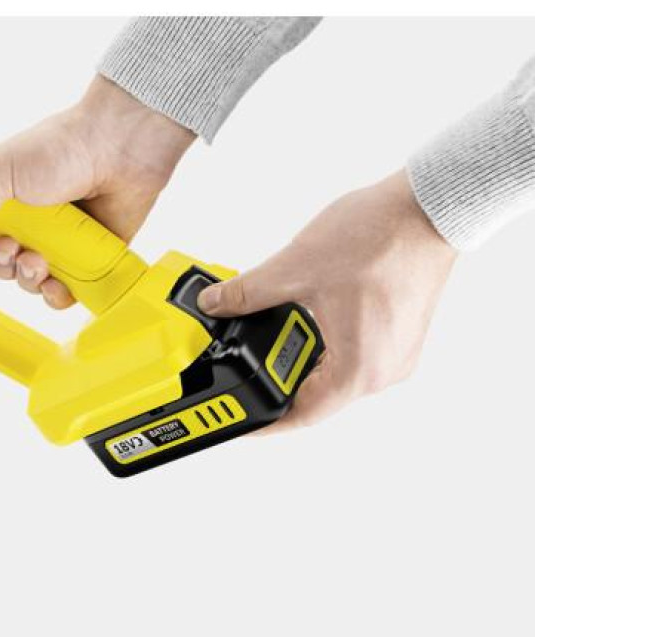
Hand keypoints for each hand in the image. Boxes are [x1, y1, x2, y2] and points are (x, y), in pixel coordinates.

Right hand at [0, 76, 194, 308]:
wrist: (118, 148)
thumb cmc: (57, 149)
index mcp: (4, 202)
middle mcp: (31, 224)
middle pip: (3, 267)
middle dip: (2, 265)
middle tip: (14, 246)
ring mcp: (60, 243)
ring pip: (31, 283)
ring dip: (28, 279)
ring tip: (39, 260)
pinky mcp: (88, 259)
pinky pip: (65, 294)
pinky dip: (56, 296)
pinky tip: (56, 284)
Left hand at [197, 170, 456, 431]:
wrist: (429, 207)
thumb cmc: (380, 237)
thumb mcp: (295, 268)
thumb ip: (247, 294)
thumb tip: (215, 304)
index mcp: (359, 370)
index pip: (302, 414)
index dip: (265, 419)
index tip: (242, 419)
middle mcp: (383, 372)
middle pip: (318, 394)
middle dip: (279, 376)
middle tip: (248, 359)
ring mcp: (397, 355)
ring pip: (336, 372)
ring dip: (304, 355)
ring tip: (279, 328)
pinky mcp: (401, 336)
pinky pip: (355, 353)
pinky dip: (328, 343)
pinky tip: (312, 315)